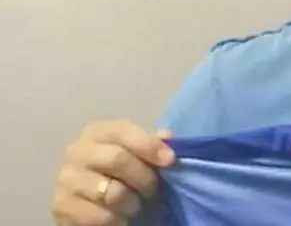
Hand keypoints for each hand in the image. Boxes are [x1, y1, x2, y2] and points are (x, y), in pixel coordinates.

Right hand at [52, 120, 175, 225]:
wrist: (89, 204)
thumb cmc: (120, 174)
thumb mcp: (137, 155)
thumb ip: (151, 144)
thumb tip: (167, 136)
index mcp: (96, 133)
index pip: (122, 130)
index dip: (149, 144)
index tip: (170, 161)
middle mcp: (76, 152)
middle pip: (118, 159)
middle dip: (144, 178)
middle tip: (152, 191)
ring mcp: (65, 181)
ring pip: (112, 192)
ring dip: (132, 203)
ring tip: (134, 205)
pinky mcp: (62, 208)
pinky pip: (102, 217)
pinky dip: (118, 220)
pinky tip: (119, 218)